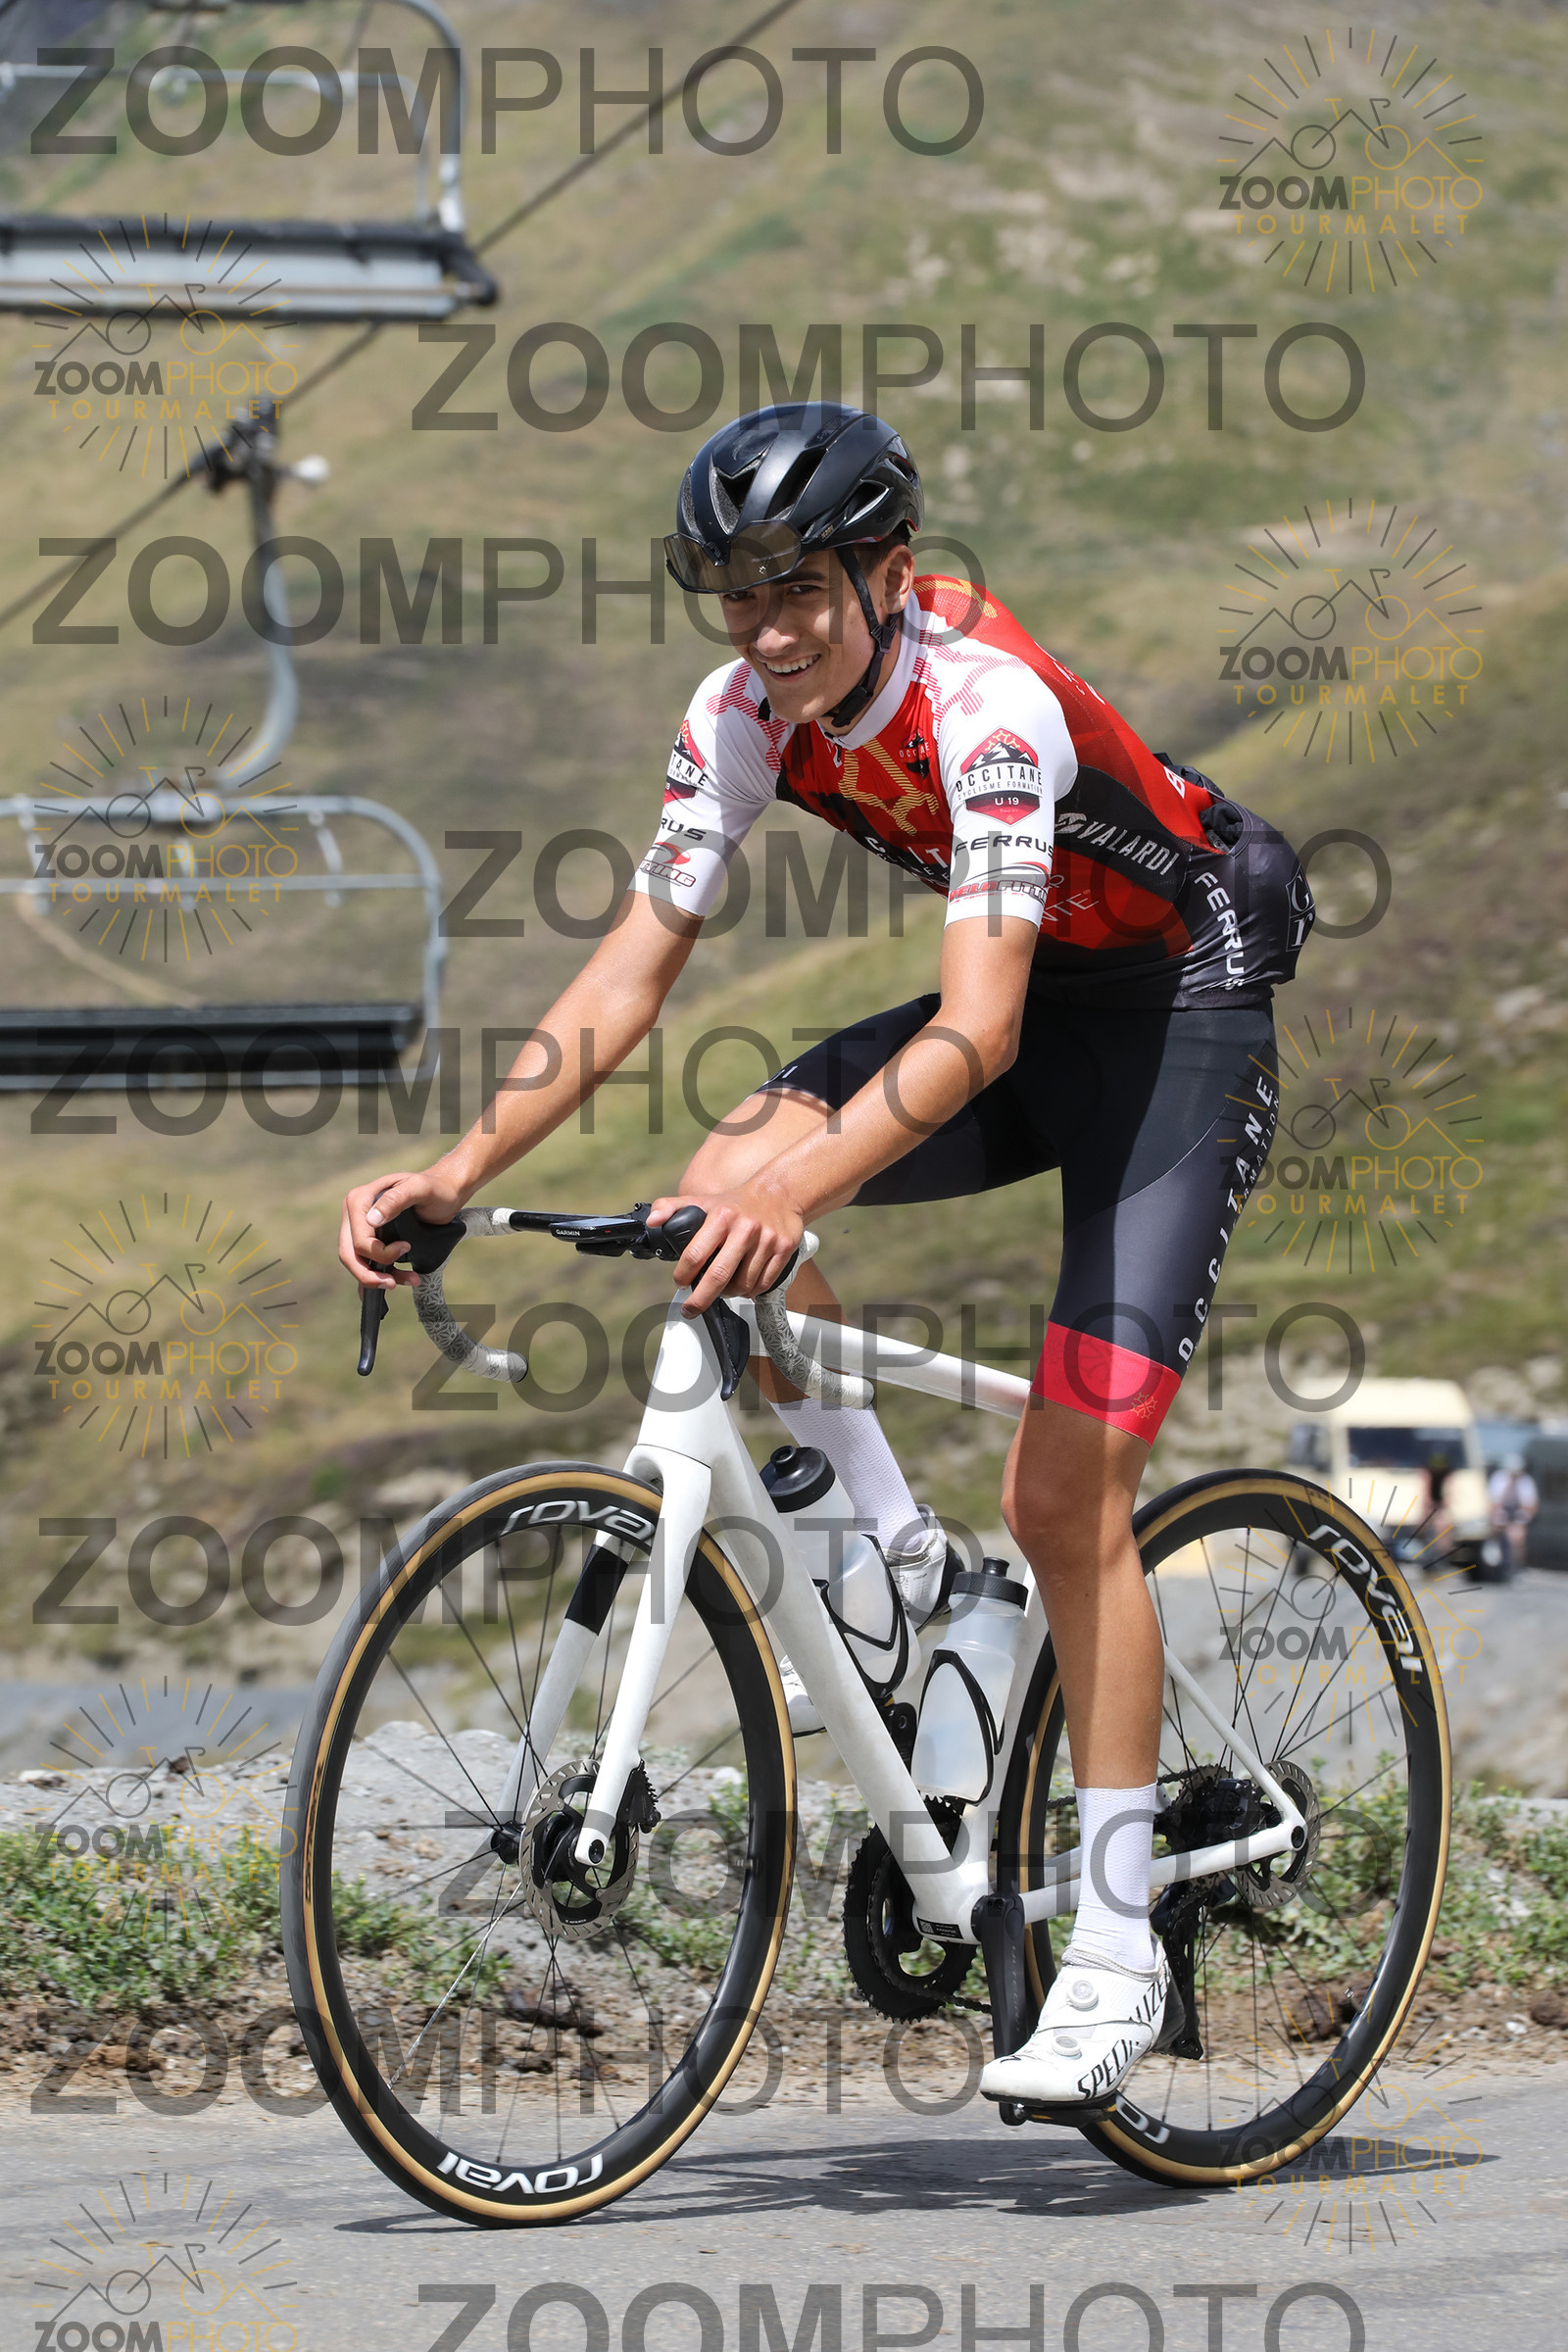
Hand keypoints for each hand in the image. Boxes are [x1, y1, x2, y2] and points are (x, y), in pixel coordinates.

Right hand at [340, 1163, 463, 1287]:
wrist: (445, 1192)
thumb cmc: (435, 1187)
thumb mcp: (420, 1188)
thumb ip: (396, 1199)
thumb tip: (372, 1220)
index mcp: (359, 1199)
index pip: (359, 1239)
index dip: (380, 1253)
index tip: (406, 1247)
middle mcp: (355, 1214)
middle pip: (349, 1254)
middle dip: (369, 1275)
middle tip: (393, 1283)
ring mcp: (360, 1227)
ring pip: (357, 1262)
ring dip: (377, 1277)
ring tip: (409, 1280)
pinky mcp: (370, 1238)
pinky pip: (367, 1262)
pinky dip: (377, 1275)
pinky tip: (393, 1282)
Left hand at [647, 1184, 803, 1312]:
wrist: (779, 1193)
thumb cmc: (736, 1202)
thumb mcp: (702, 1199)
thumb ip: (671, 1207)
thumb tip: (651, 1221)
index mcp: (721, 1217)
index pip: (696, 1254)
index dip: (684, 1274)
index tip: (680, 1283)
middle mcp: (744, 1229)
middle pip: (719, 1275)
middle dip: (701, 1299)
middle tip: (691, 1309)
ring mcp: (765, 1240)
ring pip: (743, 1284)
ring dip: (728, 1294)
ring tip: (721, 1290)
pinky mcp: (783, 1250)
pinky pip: (764, 1283)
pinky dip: (750, 1291)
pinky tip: (743, 1286)